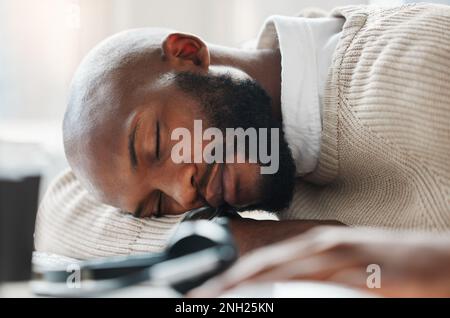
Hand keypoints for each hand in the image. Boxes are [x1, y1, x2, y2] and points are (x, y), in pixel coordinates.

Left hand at [189, 226, 449, 296]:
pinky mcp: (359, 267)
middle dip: (225, 283)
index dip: (229, 278)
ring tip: (216, 298)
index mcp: (316, 247)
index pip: (262, 264)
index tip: (205, 294)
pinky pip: (313, 281)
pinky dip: (284, 288)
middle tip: (195, 298)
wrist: (442, 260)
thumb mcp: (349, 272)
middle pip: (261, 266)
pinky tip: (266, 297)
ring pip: (279, 271)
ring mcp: (338, 255)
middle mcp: (320, 246)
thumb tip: (285, 293)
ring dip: (245, 286)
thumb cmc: (395, 268)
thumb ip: (317, 281)